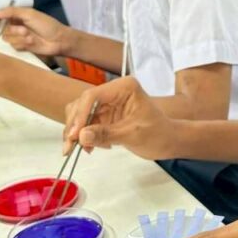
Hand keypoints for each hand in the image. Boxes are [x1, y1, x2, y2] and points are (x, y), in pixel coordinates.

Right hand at [0, 6, 71, 56]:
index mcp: (16, 15)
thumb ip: (11, 12)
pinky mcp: (20, 47)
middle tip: (23, 30)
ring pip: (7, 38)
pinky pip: (13, 46)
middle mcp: (14, 25)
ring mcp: (17, 37)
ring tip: (31, 36)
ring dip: (20, 37)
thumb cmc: (46, 24)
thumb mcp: (29, 14)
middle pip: (1, 29)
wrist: (58, 40)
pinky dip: (22, 43)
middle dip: (13, 30)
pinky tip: (32, 42)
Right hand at [63, 76, 178, 158]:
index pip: (93, 96)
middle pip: (82, 104)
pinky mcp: (104, 115)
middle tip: (70, 147)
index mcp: (124, 87)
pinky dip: (84, 136)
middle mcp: (113, 91)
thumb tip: (81, 136)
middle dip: (75, 126)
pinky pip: (86, 124)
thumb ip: (106, 134)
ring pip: (80, 114)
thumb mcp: (133, 134)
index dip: (80, 115)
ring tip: (85, 149)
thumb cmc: (158, 134)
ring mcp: (107, 103)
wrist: (167, 141)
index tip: (75, 134)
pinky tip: (93, 147)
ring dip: (77, 132)